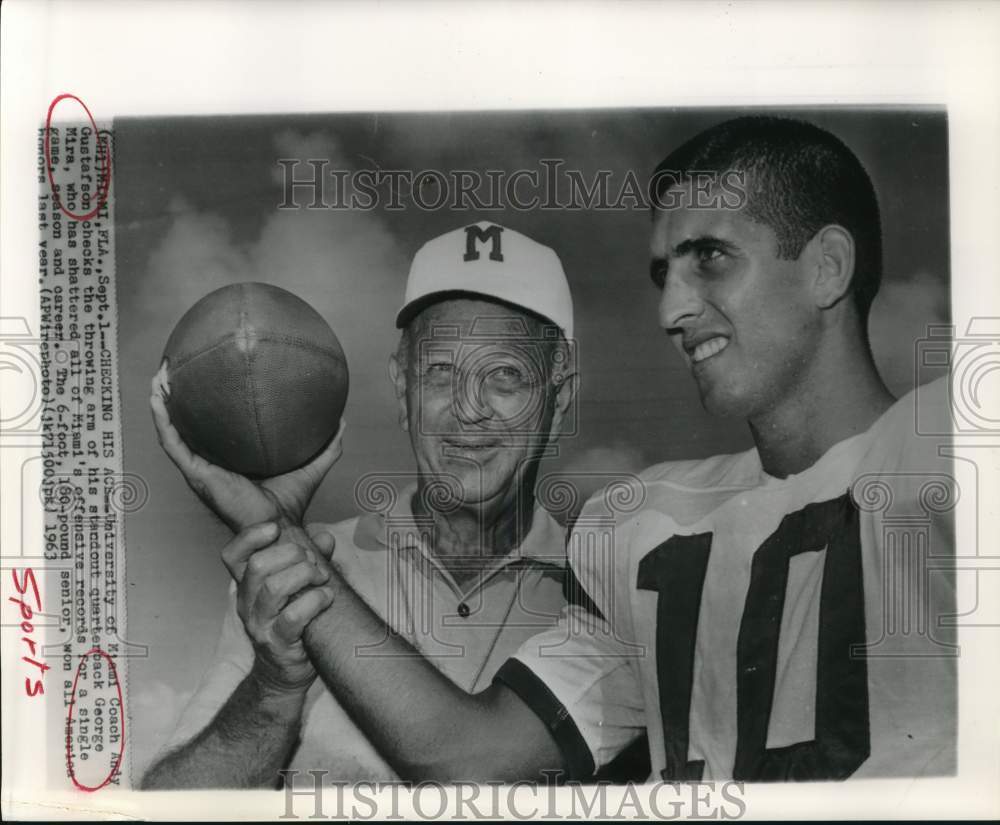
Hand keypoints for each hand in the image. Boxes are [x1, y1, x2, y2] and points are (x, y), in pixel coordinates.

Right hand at [150, 364, 344, 531]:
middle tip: (171, 368)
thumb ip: (327, 445)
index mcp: (229, 457)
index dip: (204, 404)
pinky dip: (163, 421)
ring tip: (157, 377)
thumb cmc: (288, 501)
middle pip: (186, 425)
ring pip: (172, 431)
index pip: (213, 427)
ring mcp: (200, 467)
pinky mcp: (196, 473)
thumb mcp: (311, 465)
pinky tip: (158, 399)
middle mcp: (210, 460)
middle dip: (175, 398)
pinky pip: (173, 444)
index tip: (202, 375)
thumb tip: (341, 419)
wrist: (277, 525)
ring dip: (161, 404)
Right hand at [221, 521, 337, 690]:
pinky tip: (327, 597)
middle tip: (313, 562)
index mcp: (248, 585)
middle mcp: (248, 603)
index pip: (233, 555)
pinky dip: (315, 601)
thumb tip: (325, 537)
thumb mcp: (298, 587)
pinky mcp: (278, 643)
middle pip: (258, 566)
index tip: (276, 527)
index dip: (250, 536)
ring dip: (305, 575)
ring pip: (275, 588)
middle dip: (292, 554)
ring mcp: (260, 625)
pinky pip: (293, 617)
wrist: (285, 673)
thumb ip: (311, 559)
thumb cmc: (294, 622)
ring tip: (322, 579)